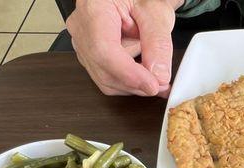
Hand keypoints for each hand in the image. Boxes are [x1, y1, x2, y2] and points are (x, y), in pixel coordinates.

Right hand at [67, 0, 182, 96]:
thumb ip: (158, 43)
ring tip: (155, 73)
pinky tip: (146, 75)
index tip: (152, 84)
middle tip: (162, 84)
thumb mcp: (156, 13)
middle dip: (135, 82)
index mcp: (93, 8)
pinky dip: (129, 81)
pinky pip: (107, 77)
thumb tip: (159, 75)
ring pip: (104, 78)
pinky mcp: (91, 55)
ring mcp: (83, 43)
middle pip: (102, 68)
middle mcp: (81, 27)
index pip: (103, 49)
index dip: (128, 73)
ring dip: (134, 83)